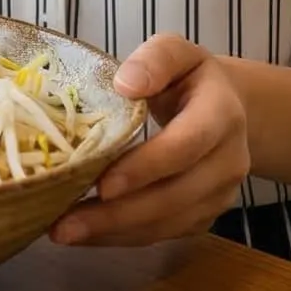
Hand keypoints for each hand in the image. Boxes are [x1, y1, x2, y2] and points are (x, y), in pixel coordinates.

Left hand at [51, 36, 249, 247]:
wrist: (228, 107)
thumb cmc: (190, 78)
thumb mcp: (177, 53)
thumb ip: (154, 60)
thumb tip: (126, 83)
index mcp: (221, 115)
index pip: (185, 147)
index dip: (145, 168)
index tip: (102, 184)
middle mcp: (228, 161)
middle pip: (174, 196)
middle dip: (117, 215)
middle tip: (63, 224)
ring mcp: (220, 195)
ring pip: (167, 224)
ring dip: (113, 233)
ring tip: (62, 232)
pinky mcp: (204, 216)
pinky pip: (163, 234)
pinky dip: (122, 238)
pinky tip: (85, 233)